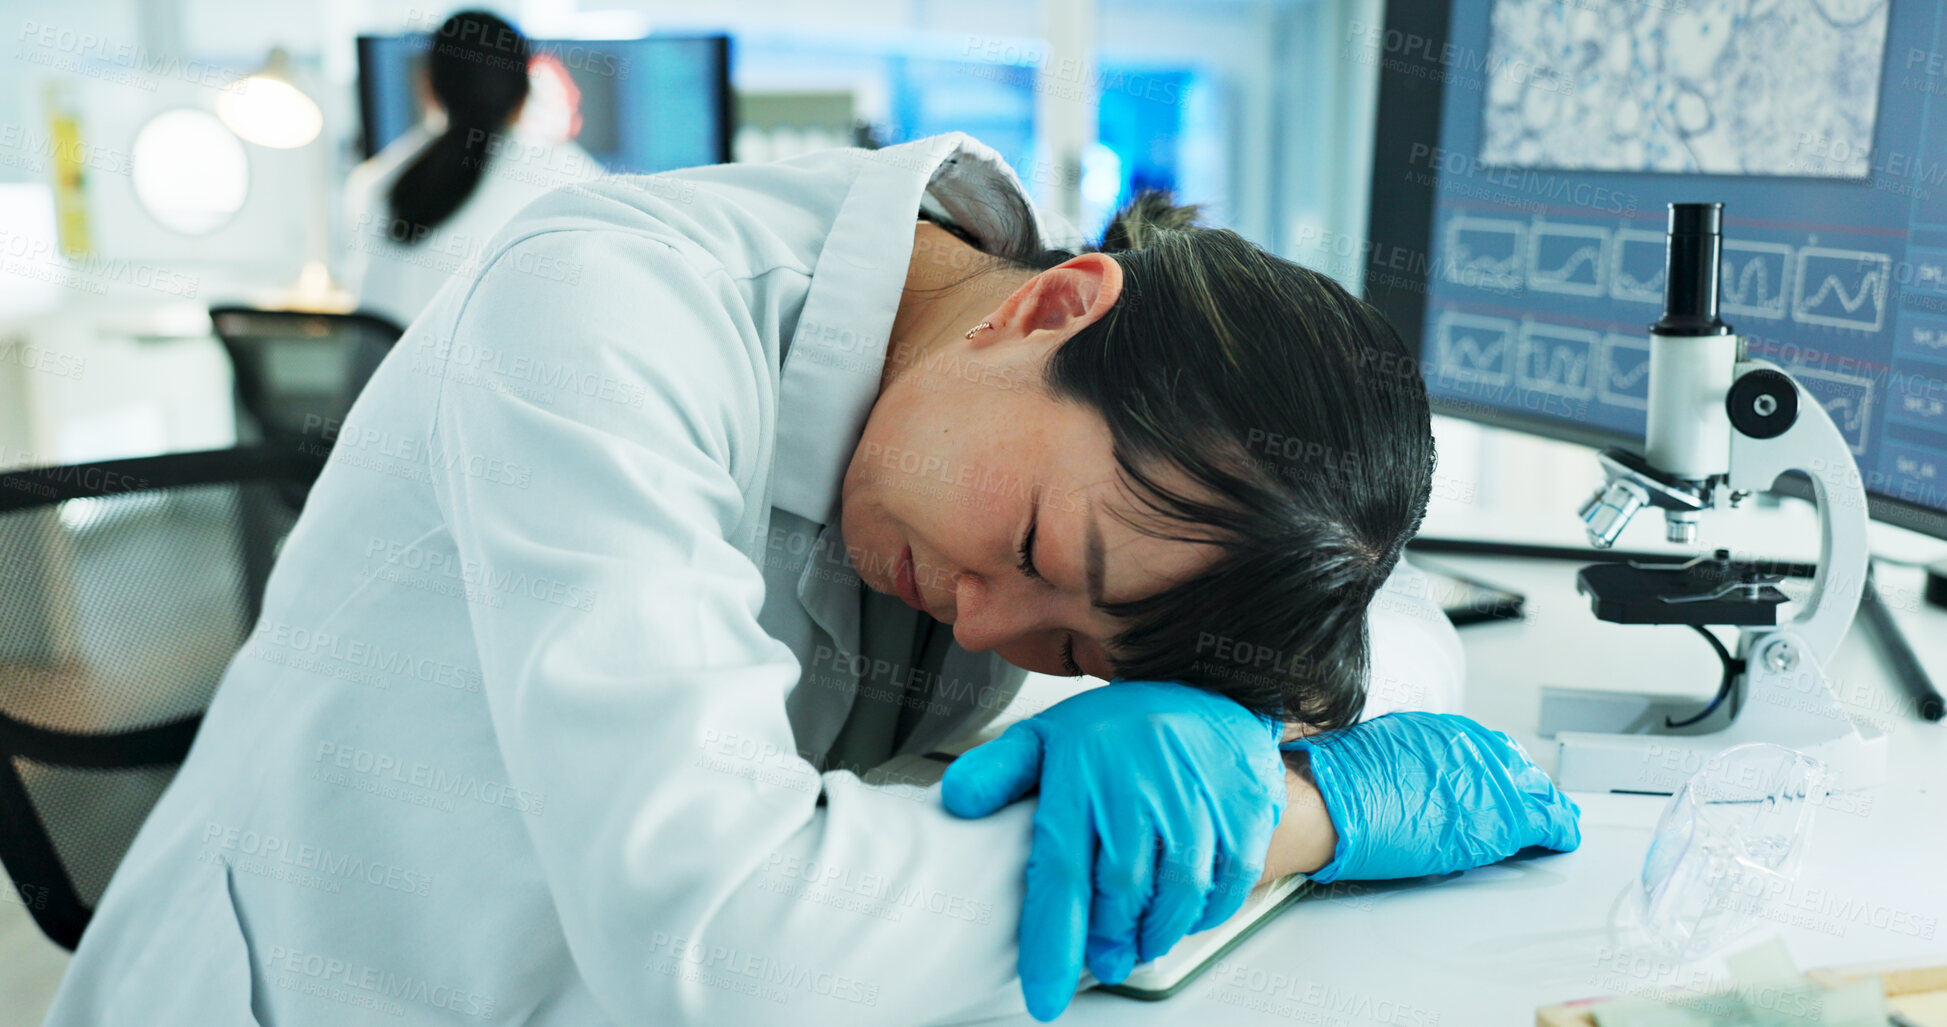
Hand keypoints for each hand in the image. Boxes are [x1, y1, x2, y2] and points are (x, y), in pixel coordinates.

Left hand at [940, 680, 1284, 1021]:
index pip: (1060, 873)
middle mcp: (1140, 789)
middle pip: (1120, 893)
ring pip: (1176, 897)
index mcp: (1083, 776)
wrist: (1208, 688)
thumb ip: (999, 771)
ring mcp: (1197, 801)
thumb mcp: (1047, 736)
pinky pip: (1225, 885)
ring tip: (1138, 941)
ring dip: (1154, 933)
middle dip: (1108, 940)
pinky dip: (1204, 913)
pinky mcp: (1243, 813)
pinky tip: (1183, 911)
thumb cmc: (1122, 728)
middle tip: (1102, 958)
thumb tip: (957, 801)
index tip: (1044, 996)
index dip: (1053, 943)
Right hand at [1280, 712, 1581, 882]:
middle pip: (1516, 767)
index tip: (1502, 781)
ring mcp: (1486, 781)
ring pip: (1535, 791)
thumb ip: (1409, 757)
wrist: (1331, 802)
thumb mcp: (1377, 749)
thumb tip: (1409, 770)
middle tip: (1536, 803)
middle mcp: (1471, 748)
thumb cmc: (1339, 781)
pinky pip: (1545, 821)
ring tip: (1556, 821)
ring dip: (1544, 806)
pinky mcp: (1497, 819)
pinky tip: (1563, 837)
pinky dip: (1557, 830)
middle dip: (1526, 786)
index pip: (1488, 749)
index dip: (1498, 770)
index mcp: (1442, 730)